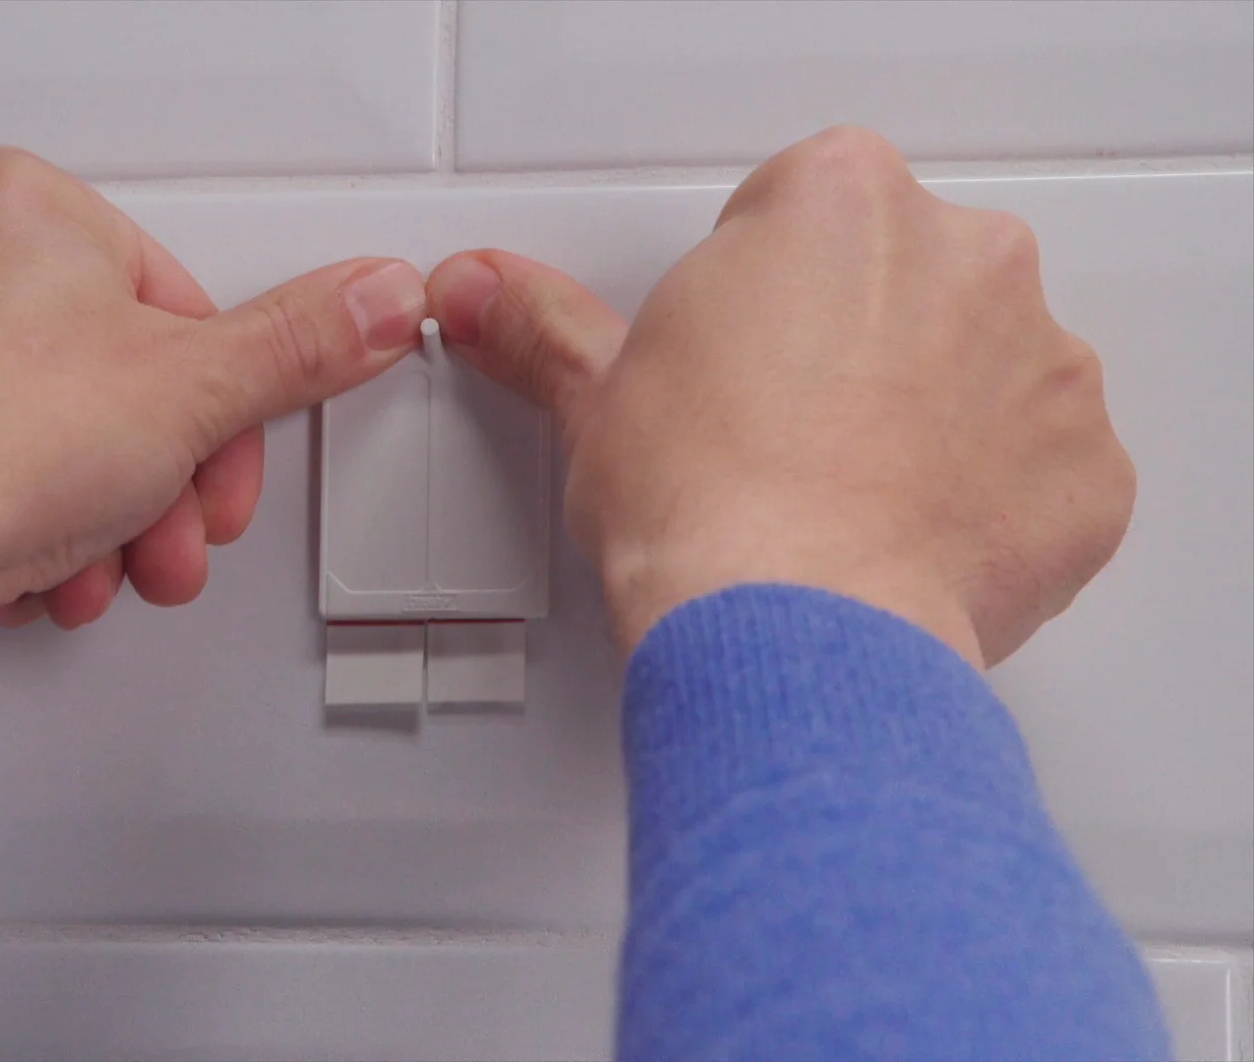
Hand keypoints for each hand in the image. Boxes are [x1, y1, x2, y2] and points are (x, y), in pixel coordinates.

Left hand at [0, 148, 426, 677]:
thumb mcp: (191, 392)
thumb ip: (296, 348)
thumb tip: (374, 301)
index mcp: (26, 212)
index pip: (184, 306)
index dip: (224, 407)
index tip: (230, 455)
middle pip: (132, 383)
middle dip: (172, 483)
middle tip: (181, 524)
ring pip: (76, 447)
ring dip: (119, 525)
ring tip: (115, 561)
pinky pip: (14, 487)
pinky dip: (47, 540)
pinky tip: (51, 571)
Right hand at [427, 126, 1134, 668]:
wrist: (790, 635)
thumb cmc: (706, 507)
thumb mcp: (597, 398)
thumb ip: (546, 328)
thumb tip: (484, 297)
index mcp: (839, 202)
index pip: (798, 212)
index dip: (752, 295)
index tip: (727, 359)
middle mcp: (963, 258)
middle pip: (905, 278)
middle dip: (852, 346)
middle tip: (776, 432)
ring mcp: (1040, 364)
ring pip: (984, 369)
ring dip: (929, 420)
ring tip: (839, 498)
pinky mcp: (1084, 470)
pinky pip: (1042, 469)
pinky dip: (989, 503)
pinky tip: (905, 542)